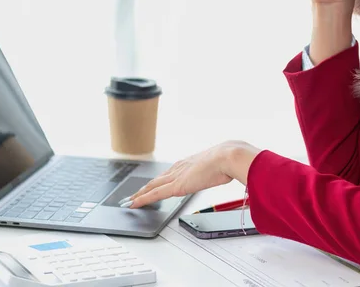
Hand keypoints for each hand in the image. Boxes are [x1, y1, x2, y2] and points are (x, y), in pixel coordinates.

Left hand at [120, 141, 260, 208]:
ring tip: (129, 201)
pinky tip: (133, 204)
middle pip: (156, 180)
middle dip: (144, 188)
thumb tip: (230, 171)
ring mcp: (175, 177)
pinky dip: (141, 199)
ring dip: (139, 195)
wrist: (227, 156)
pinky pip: (153, 194)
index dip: (159, 181)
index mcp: (188, 163)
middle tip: (132, 195)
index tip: (152, 185)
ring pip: (151, 187)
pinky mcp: (175, 186)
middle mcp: (178, 169)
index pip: (169, 174)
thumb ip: (220, 170)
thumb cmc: (228, 160)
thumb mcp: (221, 166)